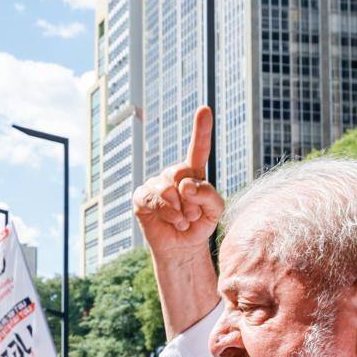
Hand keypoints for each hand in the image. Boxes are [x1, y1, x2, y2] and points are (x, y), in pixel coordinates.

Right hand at [131, 106, 222, 256]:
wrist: (182, 247)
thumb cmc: (199, 225)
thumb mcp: (215, 210)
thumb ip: (209, 193)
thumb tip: (184, 185)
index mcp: (193, 172)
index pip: (198, 149)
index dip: (201, 129)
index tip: (204, 109)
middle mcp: (172, 175)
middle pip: (182, 172)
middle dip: (192, 198)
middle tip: (194, 214)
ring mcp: (155, 185)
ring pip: (168, 188)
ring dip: (181, 209)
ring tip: (184, 220)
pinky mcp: (141, 197)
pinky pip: (154, 199)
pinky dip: (168, 213)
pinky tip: (174, 221)